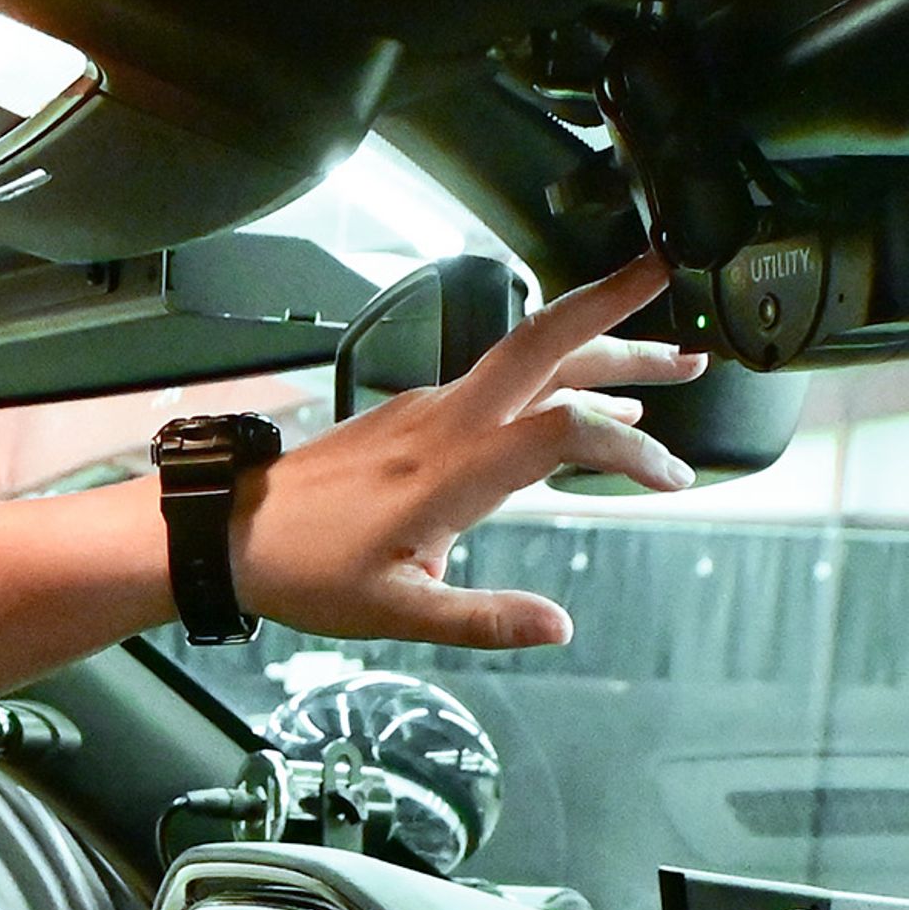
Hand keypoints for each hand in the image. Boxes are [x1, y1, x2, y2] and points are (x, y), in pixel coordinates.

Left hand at [229, 253, 703, 649]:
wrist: (234, 531)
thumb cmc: (305, 571)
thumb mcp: (396, 612)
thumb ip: (483, 619)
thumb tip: (556, 626)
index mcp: (450, 470)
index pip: (564, 431)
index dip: (630, 448)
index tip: (670, 478)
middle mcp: (446, 421)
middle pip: (545, 340)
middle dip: (617, 309)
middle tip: (675, 282)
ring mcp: (431, 407)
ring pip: (528, 356)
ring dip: (600, 348)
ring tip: (666, 362)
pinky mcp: (419, 412)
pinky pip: (503, 381)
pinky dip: (558, 379)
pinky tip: (589, 401)